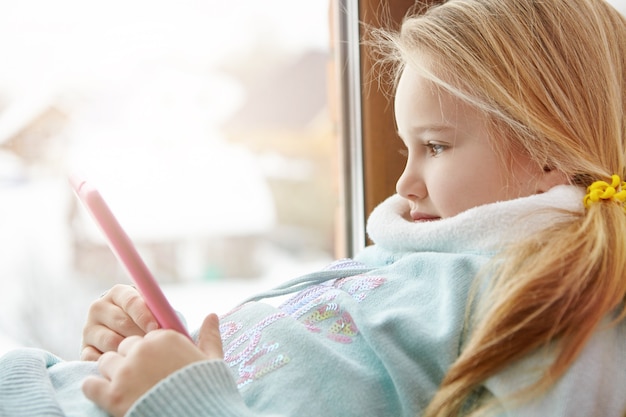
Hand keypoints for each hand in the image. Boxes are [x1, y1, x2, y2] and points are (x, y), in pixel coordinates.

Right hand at [81, 284, 158, 360]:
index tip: (155, 327)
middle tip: (153, 345)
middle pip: (121, 322)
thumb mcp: (153, 311)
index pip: (130, 301)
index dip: (144, 314)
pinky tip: (126, 366)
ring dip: (128, 350)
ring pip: (110, 341)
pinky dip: (112, 363)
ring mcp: (89, 328)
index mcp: (118, 293)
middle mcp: (99, 307)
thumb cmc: (147, 321)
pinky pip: (97, 358)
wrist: (129, 333)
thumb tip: (168, 323)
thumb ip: (158, 312)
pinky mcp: (84, 348)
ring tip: (144, 357)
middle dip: (140, 334)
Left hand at [82, 313, 222, 416]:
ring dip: (112, 373)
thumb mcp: (212, 360)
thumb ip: (209, 336)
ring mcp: (126, 372)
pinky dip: (94, 389)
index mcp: (164, 338)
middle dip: (128, 360)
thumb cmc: (206, 389)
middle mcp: (142, 350)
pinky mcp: (112, 395)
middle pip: (122, 347)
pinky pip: (90, 384)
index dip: (147, 350)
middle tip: (138, 378)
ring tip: (124, 387)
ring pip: (105, 362)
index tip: (153, 364)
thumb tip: (212, 315)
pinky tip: (105, 394)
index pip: (144, 336)